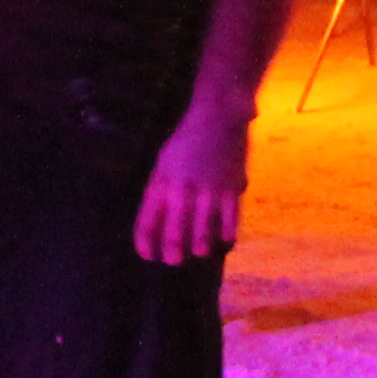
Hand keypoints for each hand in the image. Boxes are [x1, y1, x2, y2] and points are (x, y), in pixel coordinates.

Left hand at [133, 102, 250, 263]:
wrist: (216, 117)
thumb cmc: (186, 142)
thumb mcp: (163, 164)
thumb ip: (160, 194)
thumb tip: (158, 226)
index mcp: (160, 183)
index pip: (147, 221)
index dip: (145, 243)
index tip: (148, 255)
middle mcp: (182, 191)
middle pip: (174, 234)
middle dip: (173, 253)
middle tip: (174, 260)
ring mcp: (207, 192)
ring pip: (202, 235)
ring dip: (200, 248)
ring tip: (199, 251)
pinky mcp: (231, 190)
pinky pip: (229, 223)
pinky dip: (226, 236)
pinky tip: (224, 240)